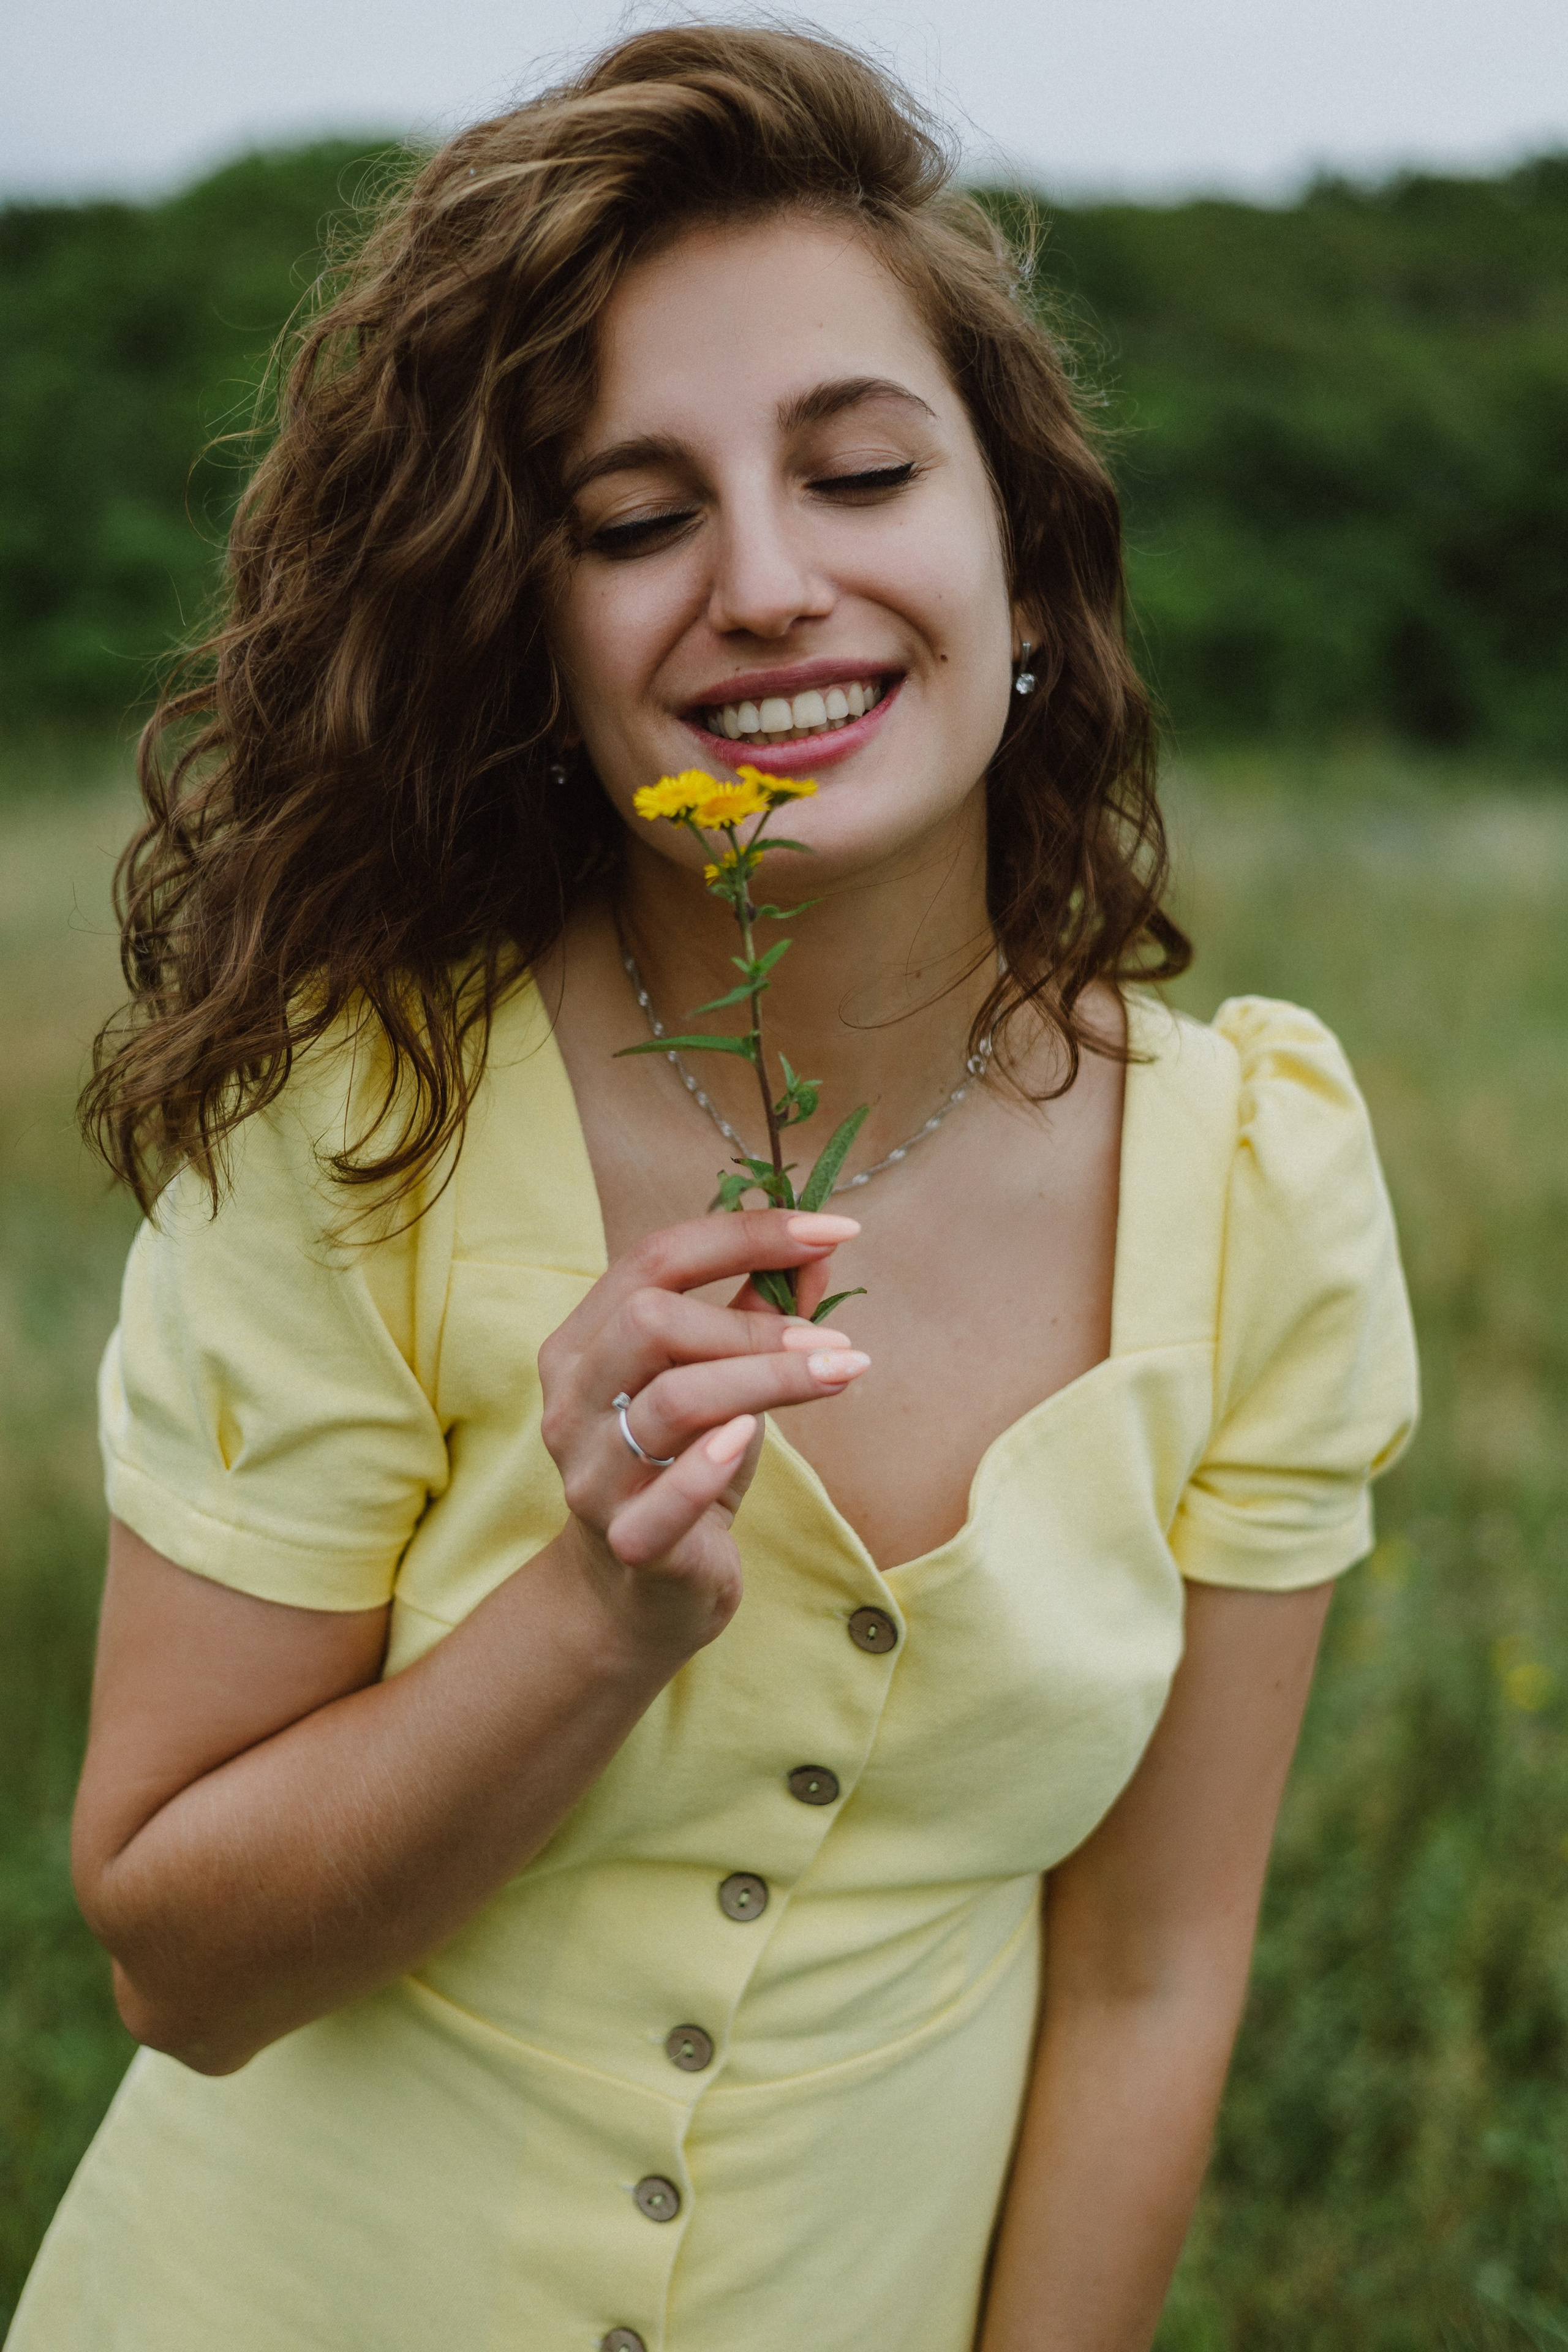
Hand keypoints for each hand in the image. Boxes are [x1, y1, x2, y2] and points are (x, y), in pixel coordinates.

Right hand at [538, 1208, 866, 1664]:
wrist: (637, 1595)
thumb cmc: (681, 1469)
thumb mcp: (719, 1384)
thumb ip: (754, 1317)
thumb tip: (818, 1253)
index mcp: (584, 1343)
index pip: (654, 1258)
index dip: (747, 1233)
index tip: (834, 1229)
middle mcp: (573, 1400)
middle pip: (650, 1320)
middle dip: (752, 1320)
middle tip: (829, 1339)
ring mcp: (592, 1473)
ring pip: (676, 1399)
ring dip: (770, 1378)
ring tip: (841, 1371)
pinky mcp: (627, 1541)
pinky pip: (670, 1496)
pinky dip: (714, 1462)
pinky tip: (752, 1438)